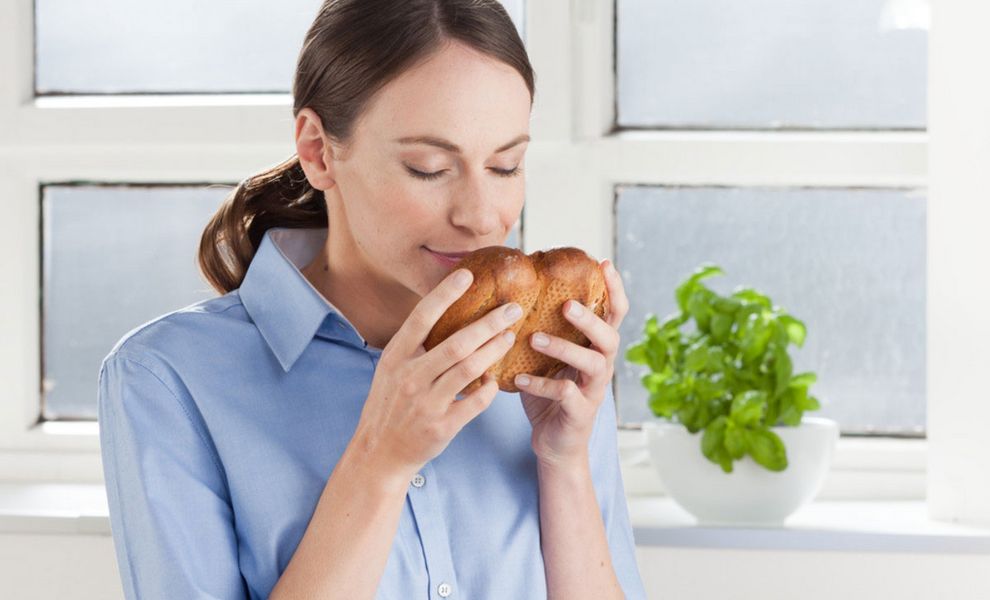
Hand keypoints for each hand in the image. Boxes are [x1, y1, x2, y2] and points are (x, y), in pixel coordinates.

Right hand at [350, 268, 524, 482]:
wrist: (379, 452)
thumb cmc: (390, 405)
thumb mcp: (391, 369)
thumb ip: (413, 345)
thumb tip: (440, 309)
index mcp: (396, 357)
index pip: (422, 318)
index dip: (444, 294)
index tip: (467, 275)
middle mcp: (410, 377)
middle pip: (456, 342)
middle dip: (488, 323)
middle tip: (512, 309)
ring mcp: (426, 403)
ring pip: (470, 369)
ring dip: (494, 350)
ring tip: (509, 337)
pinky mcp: (441, 427)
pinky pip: (474, 403)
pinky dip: (489, 389)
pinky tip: (495, 379)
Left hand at [515, 260, 629, 465]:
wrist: (555, 444)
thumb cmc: (549, 393)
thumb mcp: (547, 358)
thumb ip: (542, 329)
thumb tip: (514, 292)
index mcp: (596, 347)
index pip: (614, 313)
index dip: (615, 288)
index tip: (604, 264)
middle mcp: (602, 365)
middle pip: (609, 337)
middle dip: (590, 319)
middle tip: (567, 306)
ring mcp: (593, 390)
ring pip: (591, 364)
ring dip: (564, 349)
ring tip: (534, 339)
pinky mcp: (580, 412)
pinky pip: (566, 395)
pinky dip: (540, 385)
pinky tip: (519, 378)